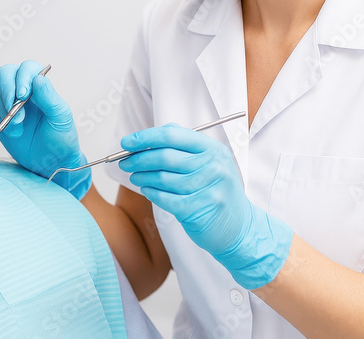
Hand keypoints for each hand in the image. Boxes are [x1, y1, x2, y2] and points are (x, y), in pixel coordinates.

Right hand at [0, 61, 90, 199]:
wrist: (51, 164)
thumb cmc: (61, 138)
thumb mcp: (61, 117)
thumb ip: (49, 97)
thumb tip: (38, 78)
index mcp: (40, 86)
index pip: (26, 69)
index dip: (22, 77)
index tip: (23, 95)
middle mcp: (23, 91)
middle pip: (5, 73)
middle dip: (7, 89)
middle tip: (13, 108)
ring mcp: (10, 104)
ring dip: (5, 110)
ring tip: (19, 127)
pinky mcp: (0, 119)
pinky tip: (14, 133)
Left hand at [119, 124, 292, 288]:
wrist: (239, 228)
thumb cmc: (216, 192)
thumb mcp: (209, 163)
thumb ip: (183, 149)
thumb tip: (146, 140)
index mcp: (213, 149)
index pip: (172, 135)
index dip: (145, 137)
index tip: (127, 142)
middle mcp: (212, 165)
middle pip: (164, 156)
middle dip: (138, 158)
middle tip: (124, 161)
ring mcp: (207, 188)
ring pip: (162, 178)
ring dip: (142, 176)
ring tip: (134, 176)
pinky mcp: (198, 209)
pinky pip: (165, 198)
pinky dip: (151, 192)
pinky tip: (146, 189)